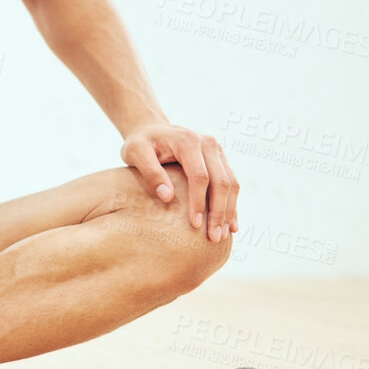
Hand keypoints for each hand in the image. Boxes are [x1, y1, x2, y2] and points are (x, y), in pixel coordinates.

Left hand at [118, 123, 239, 241]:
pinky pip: (231, 183)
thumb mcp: (136, 153)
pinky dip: (232, 205)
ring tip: (221, 236)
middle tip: (214, 238)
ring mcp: (217, 151)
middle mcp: (208, 143)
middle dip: (219, 212)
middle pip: (221, 181)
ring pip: (231, 183)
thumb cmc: (141, 144)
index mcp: (188, 141)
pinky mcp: (220, 160)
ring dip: (229, 211)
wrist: (151, 130)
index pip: (200, 176)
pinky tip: (231, 225)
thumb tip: (167, 197)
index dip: (199, 202)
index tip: (195, 225)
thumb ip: (150, 173)